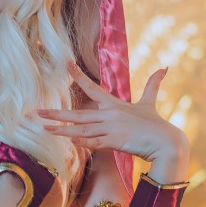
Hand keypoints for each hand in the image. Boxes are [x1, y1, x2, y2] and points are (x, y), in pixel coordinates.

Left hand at [39, 64, 188, 174]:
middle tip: (38, 112)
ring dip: (62, 130)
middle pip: (78, 114)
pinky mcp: (115, 142)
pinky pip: (93, 143)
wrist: (166, 142)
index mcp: (115, 104)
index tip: (66, 64)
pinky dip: (81, 143)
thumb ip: (154, 84)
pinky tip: (69, 142)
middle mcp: (110, 114)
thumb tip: (165, 67)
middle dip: (57, 113)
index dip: (78, 75)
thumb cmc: (156, 124)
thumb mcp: (151, 102)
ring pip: (81, 129)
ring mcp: (111, 128)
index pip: (92, 87)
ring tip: (45, 129)